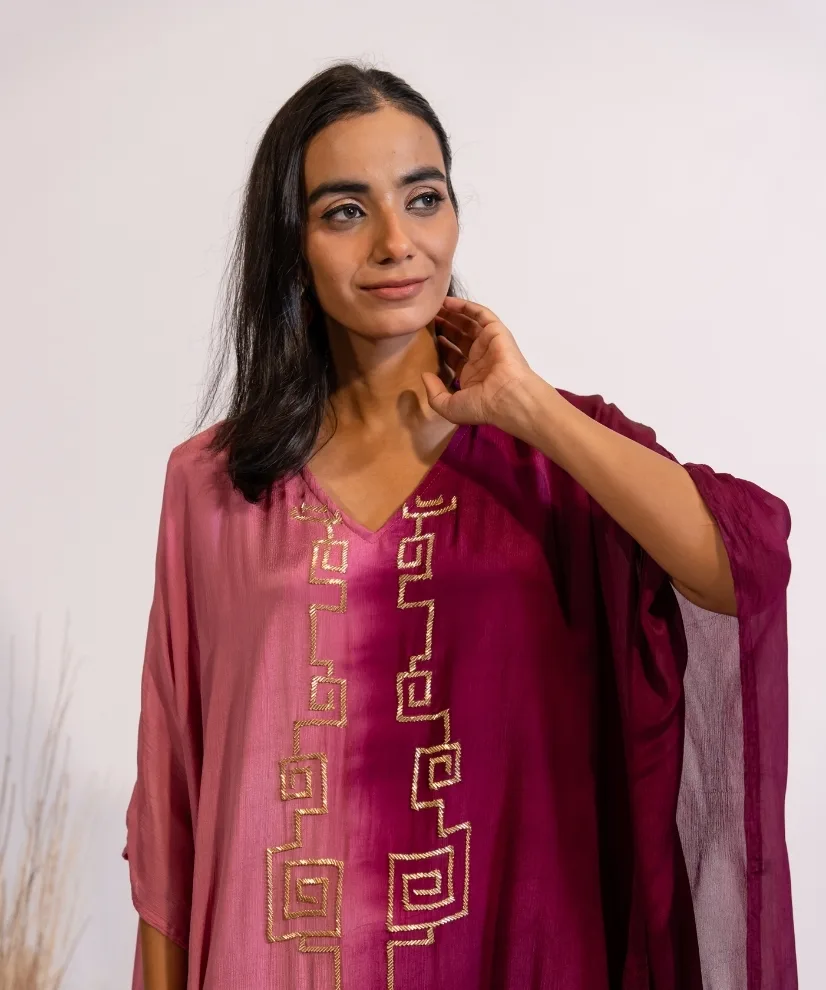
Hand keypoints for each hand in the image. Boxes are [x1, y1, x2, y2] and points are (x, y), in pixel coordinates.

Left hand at [422, 296, 551, 433]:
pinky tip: (447, 302)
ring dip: (452, 315)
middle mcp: (480, 358)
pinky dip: (465, 306)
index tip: (423, 337)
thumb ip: (434, 393)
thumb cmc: (481, 406)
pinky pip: (480, 314)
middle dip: (444, 327)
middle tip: (427, 319)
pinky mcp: (496, 332)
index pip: (453, 356)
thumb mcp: (449, 407)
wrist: (507, 398)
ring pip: (468, 324)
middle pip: (459, 337)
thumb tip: (424, 375)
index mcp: (471, 375)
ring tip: (434, 307)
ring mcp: (489, 344)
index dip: (439, 346)